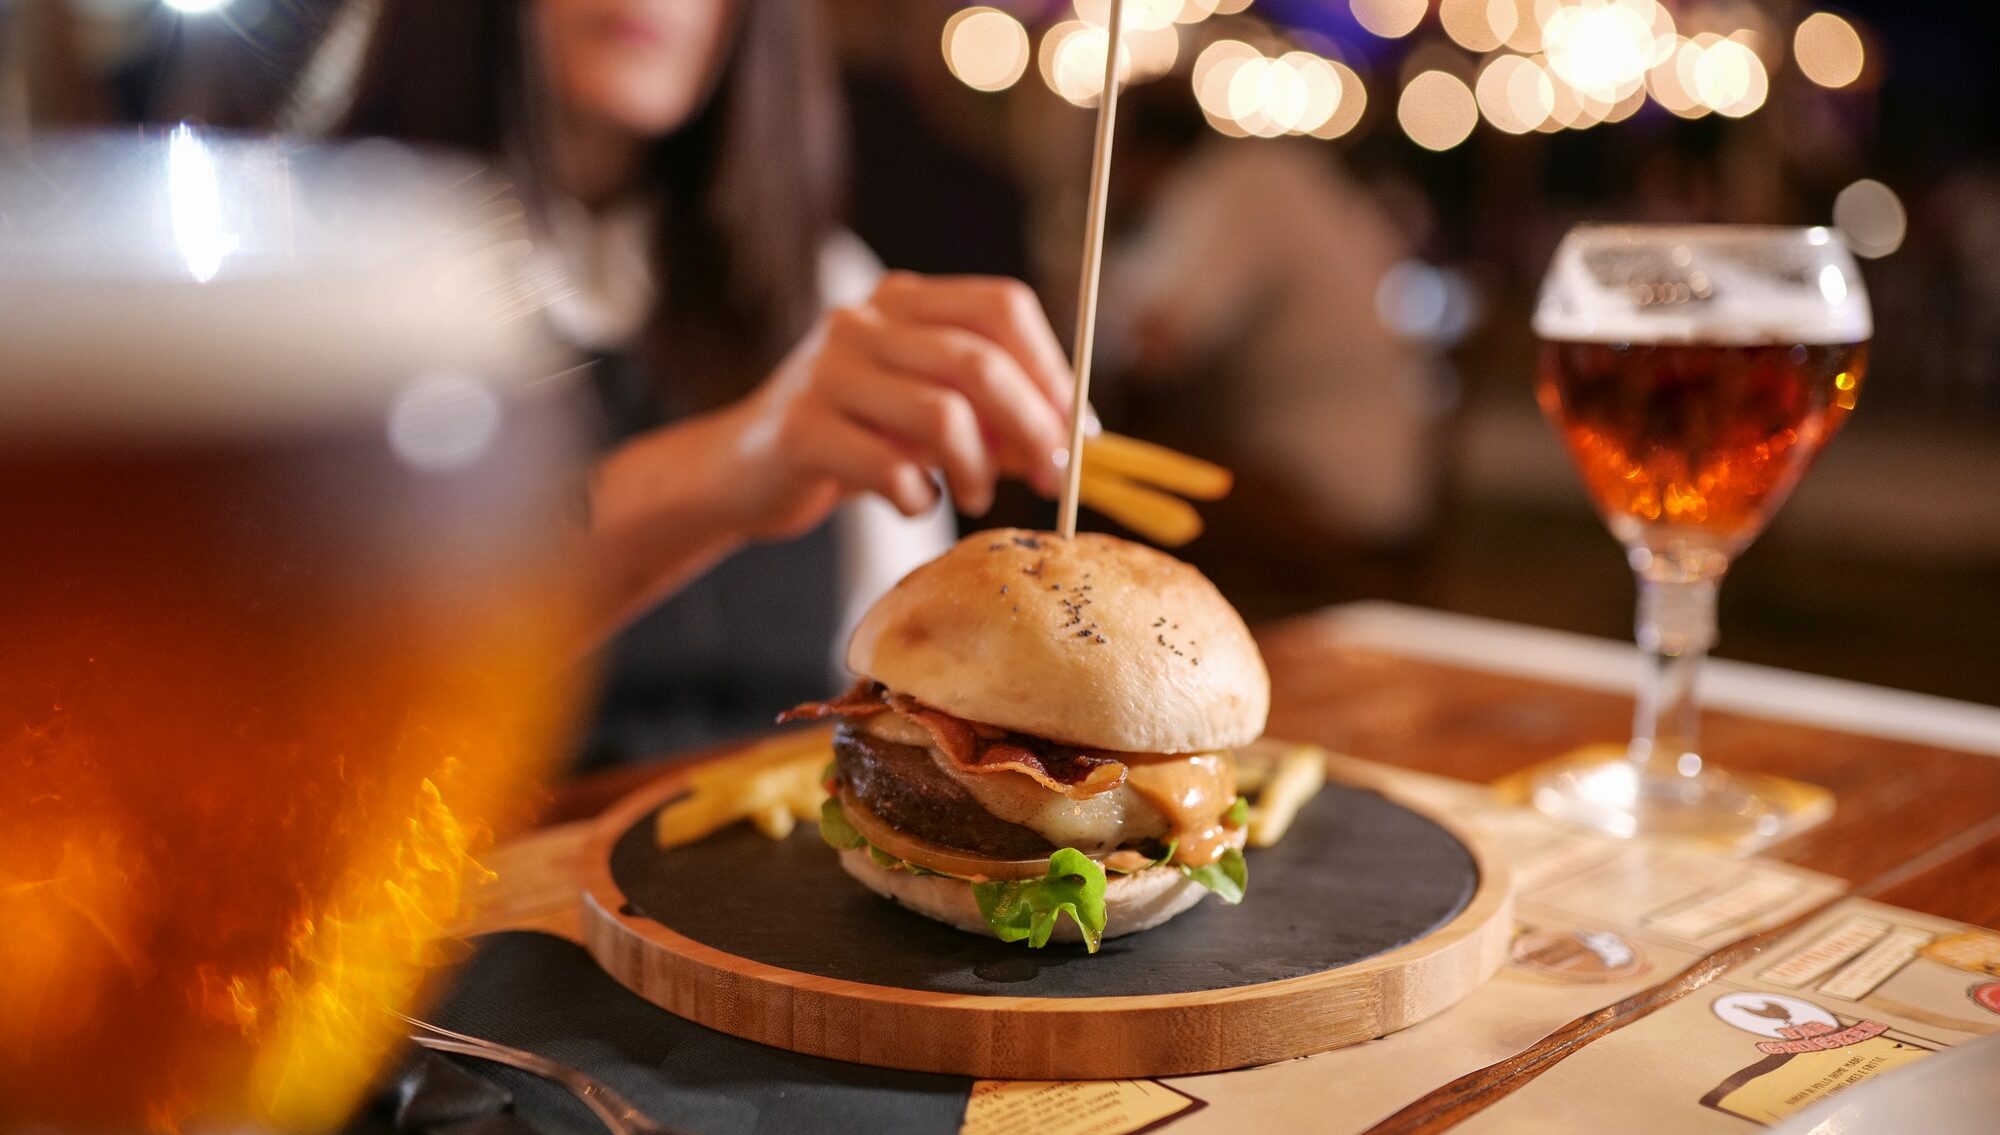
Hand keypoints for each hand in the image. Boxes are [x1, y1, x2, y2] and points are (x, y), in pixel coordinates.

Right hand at [711, 271, 1077, 538]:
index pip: (1002, 306)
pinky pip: (889, 467)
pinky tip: (913, 501)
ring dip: (978, 469)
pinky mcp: (799, 430)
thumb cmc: (854, 440)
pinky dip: (918, 496)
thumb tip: (1077, 440)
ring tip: (974, 495)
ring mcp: (825, 371)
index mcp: (902, 300)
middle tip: (1053, 479)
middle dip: (1034, 428)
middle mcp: (862, 322)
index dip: (1053, 370)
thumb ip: (992, 416)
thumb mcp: (926, 414)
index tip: (1078, 431)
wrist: (744, 472)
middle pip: (980, 362)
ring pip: (941, 415)